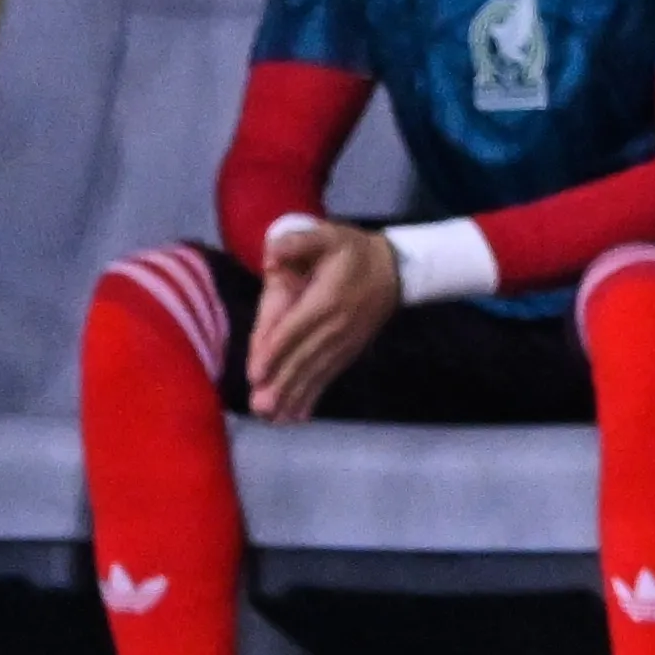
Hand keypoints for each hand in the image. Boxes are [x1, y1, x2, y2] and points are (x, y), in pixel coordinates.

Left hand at [247, 220, 400, 422]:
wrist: (397, 270)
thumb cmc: (354, 252)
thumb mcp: (329, 236)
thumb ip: (300, 242)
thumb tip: (272, 255)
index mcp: (326, 299)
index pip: (296, 328)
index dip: (275, 351)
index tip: (257, 374)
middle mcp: (336, 326)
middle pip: (303, 358)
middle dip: (281, 384)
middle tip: (260, 407)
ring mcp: (344, 342)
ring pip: (315, 373)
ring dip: (293, 396)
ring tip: (273, 418)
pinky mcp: (348, 352)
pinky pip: (328, 376)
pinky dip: (312, 397)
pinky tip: (296, 416)